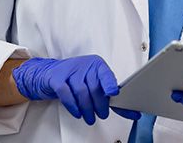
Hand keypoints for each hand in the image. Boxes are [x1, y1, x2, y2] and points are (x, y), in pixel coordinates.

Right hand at [12, 55, 139, 123]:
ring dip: (87, 108)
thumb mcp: (94, 84)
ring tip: (90, 118)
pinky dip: (73, 106)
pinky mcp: (57, 79)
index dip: (110, 83)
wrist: (49, 74)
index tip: (114, 93)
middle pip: (94, 87)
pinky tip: (78, 113)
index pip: (106, 74)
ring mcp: (69, 71)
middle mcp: (84, 65)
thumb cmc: (76, 80)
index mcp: (96, 65)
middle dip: (99, 104)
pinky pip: (66, 93)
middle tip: (102, 114)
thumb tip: (133, 113)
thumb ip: (111, 98)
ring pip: (81, 92)